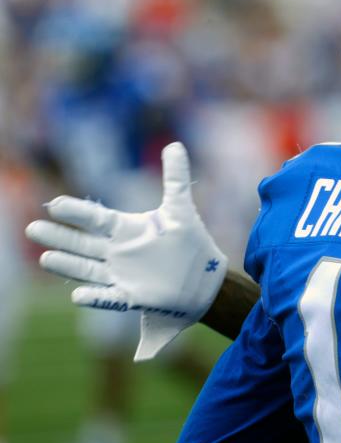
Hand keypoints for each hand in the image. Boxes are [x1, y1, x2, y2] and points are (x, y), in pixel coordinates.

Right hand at [25, 142, 227, 360]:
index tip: (55, 204)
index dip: (77, 212)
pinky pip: (109, 298)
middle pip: (83, 243)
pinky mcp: (131, 296)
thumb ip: (175, 178)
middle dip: (59, 237)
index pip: (96, 218)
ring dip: (67, 264)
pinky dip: (94, 297)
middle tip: (33, 228)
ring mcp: (122, 275)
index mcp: (127, 229)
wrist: (204, 278)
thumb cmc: (189, 243)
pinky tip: (77, 294)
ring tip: (45, 258)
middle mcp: (118, 252)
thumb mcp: (181, 209)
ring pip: (88, 269)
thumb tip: (175, 144)